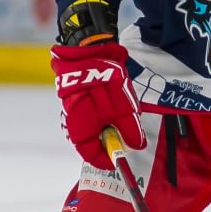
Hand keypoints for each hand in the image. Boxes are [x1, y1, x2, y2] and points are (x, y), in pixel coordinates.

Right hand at [51, 42, 143, 169]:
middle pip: (92, 142)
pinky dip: (104, 115)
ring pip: (93, 128)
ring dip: (109, 126)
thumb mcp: (123, 107)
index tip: (120, 162)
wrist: (90, 50)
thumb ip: (130, 129)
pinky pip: (92, 115)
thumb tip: (137, 146)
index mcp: (80, 128)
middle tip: (128, 136)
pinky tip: (114, 103)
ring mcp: (74, 110)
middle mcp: (73, 122)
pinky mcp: (79, 100)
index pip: (90, 154)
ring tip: (122, 111)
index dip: (106, 160)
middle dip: (110, 141)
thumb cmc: (105, 80)